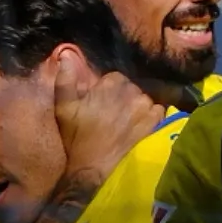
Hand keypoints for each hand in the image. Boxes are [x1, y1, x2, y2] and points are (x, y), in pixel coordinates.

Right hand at [53, 53, 166, 181]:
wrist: (91, 168)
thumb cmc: (75, 138)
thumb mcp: (63, 108)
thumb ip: (65, 80)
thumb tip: (66, 54)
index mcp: (110, 84)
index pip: (115, 77)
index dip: (108, 89)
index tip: (102, 101)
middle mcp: (131, 92)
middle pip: (131, 86)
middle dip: (123, 96)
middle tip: (113, 113)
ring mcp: (145, 107)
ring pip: (144, 97)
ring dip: (137, 105)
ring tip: (127, 120)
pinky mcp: (154, 123)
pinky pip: (158, 110)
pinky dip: (151, 115)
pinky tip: (141, 124)